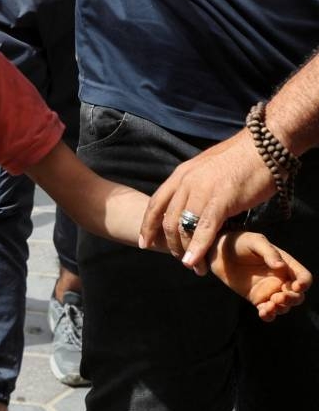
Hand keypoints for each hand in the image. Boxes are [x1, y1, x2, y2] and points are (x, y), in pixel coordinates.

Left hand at [139, 130, 275, 270]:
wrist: (265, 144)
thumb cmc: (241, 158)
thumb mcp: (208, 170)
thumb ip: (196, 185)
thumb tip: (193, 202)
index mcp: (181, 175)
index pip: (155, 203)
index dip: (147, 225)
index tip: (144, 243)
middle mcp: (186, 182)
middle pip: (167, 220)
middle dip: (170, 244)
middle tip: (179, 260)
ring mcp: (202, 190)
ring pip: (183, 226)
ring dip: (185, 250)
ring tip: (192, 267)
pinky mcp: (221, 199)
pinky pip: (204, 228)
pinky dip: (198, 247)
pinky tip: (195, 261)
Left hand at [209, 232, 310, 321]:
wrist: (219, 251)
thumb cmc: (239, 242)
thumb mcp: (254, 242)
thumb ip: (268, 253)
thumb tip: (280, 266)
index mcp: (286, 265)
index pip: (303, 277)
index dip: (304, 283)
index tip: (296, 286)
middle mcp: (281, 279)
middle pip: (297, 296)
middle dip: (292, 299)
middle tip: (278, 297)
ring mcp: (269, 290)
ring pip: (284, 306)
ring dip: (281, 308)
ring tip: (270, 305)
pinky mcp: (257, 299)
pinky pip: (268, 311)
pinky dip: (269, 315)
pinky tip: (263, 312)